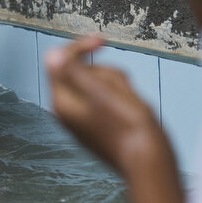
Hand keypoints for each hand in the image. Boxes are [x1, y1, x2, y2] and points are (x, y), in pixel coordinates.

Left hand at [45, 36, 168, 176]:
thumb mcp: (101, 93)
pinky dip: (122, 95)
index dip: (80, 48)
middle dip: (106, 73)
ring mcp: (85, 116)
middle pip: (83, 72)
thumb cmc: (127, 128)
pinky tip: (134, 109)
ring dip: (117, 83)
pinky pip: (109, 97)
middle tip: (122, 89)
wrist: (150, 161)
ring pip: (100, 83)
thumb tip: (51, 56)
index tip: (102, 41)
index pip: (59, 63)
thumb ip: (74, 73)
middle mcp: (69, 111)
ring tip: (130, 101)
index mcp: (62, 103)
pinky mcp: (101, 121)